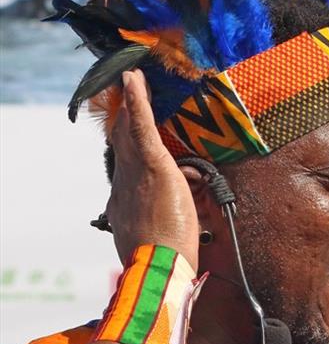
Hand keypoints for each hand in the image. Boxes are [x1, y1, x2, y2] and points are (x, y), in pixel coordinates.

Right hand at [106, 71, 199, 270]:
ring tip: (130, 76)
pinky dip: (137, 101)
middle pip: (121, 140)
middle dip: (122, 115)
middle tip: (122, 90)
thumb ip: (176, 207)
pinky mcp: (152, 165)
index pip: (126, 165)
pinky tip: (133, 78)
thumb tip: (191, 192)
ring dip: (130, 100)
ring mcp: (135, 171)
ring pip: (130, 128)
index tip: (124, 129)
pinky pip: (142, 126)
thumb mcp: (166, 230)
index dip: (127, 145)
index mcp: (125, 199)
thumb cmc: (167, 258)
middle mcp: (124, 181)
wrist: (160, 267)